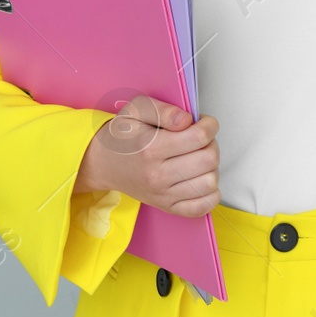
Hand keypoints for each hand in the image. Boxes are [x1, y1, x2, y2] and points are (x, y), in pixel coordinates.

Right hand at [76, 94, 219, 217]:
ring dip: (211, 167)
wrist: (103, 163)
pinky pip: (202, 207)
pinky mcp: (167, 207)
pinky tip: (200, 178)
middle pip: (209, 160)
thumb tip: (187, 120)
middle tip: (200, 138)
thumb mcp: (136, 109)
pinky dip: (210, 193)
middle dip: (212, 143)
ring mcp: (163, 195)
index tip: (203, 121)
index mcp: (151, 148)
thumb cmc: (123, 134)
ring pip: (209, 183)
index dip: (209, 125)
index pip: (199, 137)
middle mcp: (158, 175)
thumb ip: (163, 110)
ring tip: (198, 157)